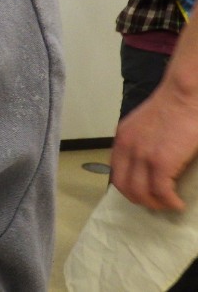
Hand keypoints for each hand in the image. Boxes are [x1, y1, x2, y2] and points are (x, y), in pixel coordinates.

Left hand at [110, 80, 197, 210]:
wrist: (184, 94)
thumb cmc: (173, 106)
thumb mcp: (145, 124)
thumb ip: (141, 141)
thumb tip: (150, 162)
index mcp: (122, 139)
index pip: (116, 172)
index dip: (129, 187)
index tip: (144, 193)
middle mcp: (126, 149)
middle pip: (124, 186)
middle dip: (140, 200)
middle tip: (157, 203)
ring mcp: (142, 156)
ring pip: (140, 193)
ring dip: (155, 204)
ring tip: (169, 205)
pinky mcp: (161, 162)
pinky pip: (161, 192)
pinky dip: (170, 202)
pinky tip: (178, 204)